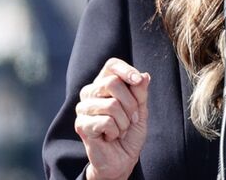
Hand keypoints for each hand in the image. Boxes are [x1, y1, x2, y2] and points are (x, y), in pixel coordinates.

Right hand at [75, 58, 150, 179]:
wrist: (122, 159)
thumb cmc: (130, 133)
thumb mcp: (140, 110)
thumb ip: (140, 93)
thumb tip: (144, 75)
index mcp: (103, 84)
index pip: (111, 65)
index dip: (126, 70)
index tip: (138, 80)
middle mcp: (90, 92)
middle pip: (112, 83)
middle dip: (131, 103)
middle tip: (131, 118)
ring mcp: (83, 108)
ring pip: (111, 104)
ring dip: (124, 121)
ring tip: (120, 129)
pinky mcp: (81, 125)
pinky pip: (106, 121)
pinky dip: (115, 131)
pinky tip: (110, 137)